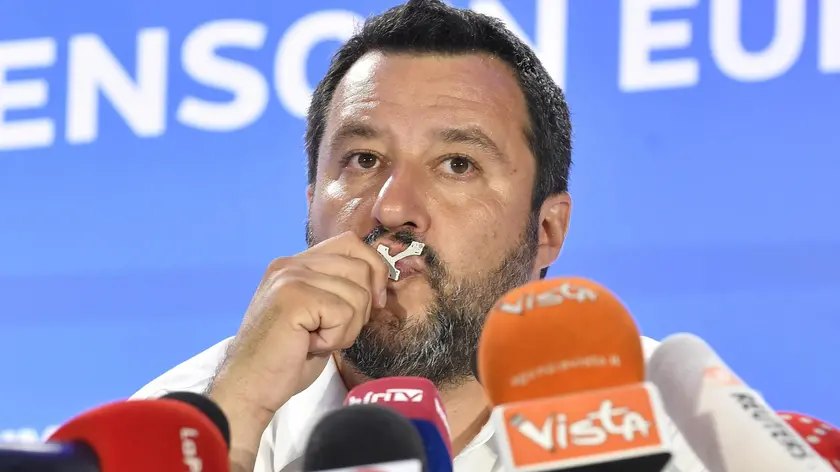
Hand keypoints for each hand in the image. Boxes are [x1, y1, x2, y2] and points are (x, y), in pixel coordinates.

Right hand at [207, 231, 388, 448]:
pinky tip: (310, 346)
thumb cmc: (285, 359)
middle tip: (331, 332)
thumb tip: (380, 284)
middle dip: (361, 309)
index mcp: (296, 264)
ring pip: (358, 294)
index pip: (351, 243)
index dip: (374, 270)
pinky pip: (344, 313)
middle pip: (361, 268)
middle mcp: (291, 264)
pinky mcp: (293, 297)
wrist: (249, 387)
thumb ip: (339, 291)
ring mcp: (290, 278)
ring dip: (346, 329)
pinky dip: (335, 339)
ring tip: (316, 341)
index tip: (374, 303)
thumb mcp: (318, 316)